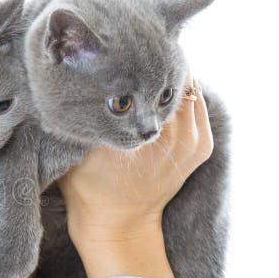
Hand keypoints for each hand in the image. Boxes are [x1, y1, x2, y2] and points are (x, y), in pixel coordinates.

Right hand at [57, 73, 212, 277]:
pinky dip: (180, 98)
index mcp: (146, 131)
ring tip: (142, 77)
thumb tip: (90, 75)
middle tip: (127, 59)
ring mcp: (194, 141)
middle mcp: (178, 133)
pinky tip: (156, 100)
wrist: (116, 226)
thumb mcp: (77, 147)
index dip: (132, 59)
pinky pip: (196, 106)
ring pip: (187, 89)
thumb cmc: (89, 187)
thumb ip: (87, 112)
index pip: (149, 74)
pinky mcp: (201, 147)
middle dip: (151, 67)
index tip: (116, 51)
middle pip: (172, 77)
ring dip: (166, 82)